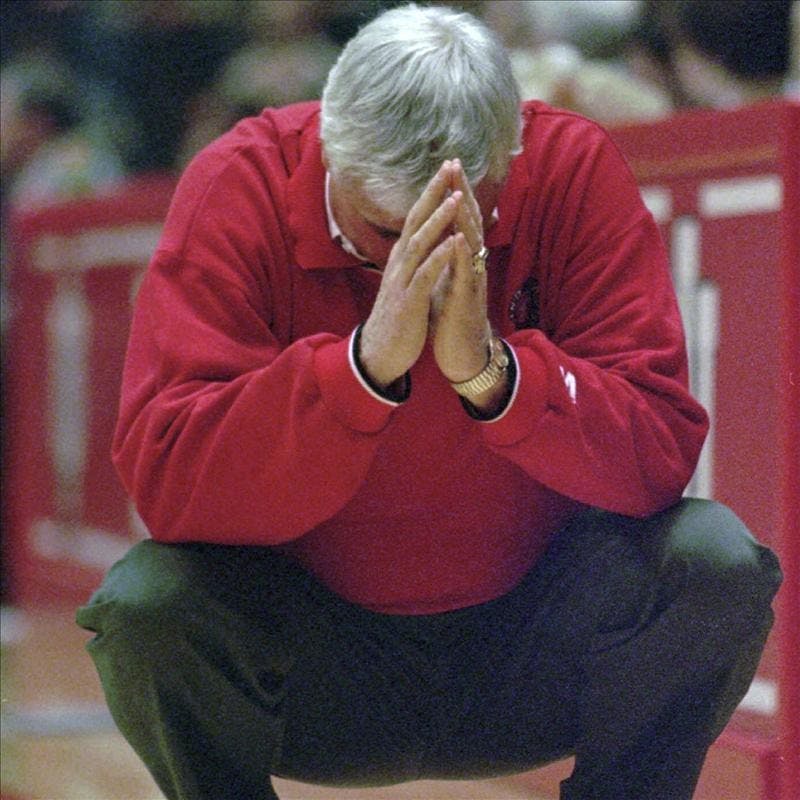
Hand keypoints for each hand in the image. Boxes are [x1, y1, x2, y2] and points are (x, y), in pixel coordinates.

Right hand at [359, 162, 460, 387]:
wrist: (380, 354)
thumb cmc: (398, 318)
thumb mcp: (406, 283)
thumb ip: (415, 260)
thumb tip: (426, 239)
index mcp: (402, 259)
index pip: (416, 218)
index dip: (431, 193)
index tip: (447, 169)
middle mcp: (399, 263)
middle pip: (415, 220)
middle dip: (433, 193)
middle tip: (449, 166)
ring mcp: (402, 281)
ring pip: (419, 243)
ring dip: (438, 220)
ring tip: (454, 198)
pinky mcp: (408, 301)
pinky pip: (424, 274)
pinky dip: (439, 256)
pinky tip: (452, 242)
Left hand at [431, 160, 491, 383]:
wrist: (461, 355)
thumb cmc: (452, 319)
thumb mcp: (445, 281)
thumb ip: (445, 259)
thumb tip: (439, 236)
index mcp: (461, 259)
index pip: (459, 218)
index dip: (453, 192)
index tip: (446, 166)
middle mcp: (470, 265)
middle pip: (469, 221)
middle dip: (462, 192)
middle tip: (455, 163)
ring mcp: (472, 281)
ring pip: (471, 243)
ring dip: (465, 217)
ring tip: (459, 192)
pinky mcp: (468, 301)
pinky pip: (467, 274)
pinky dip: (464, 254)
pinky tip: (460, 237)